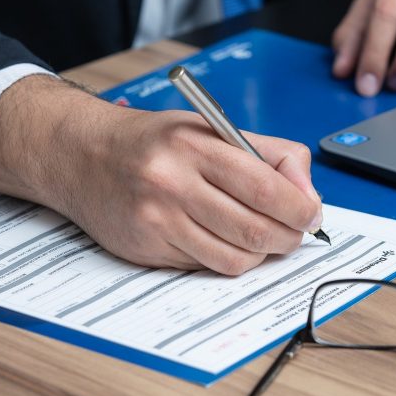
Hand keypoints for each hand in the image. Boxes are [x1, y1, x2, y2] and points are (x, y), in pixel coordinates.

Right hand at [0, 75, 322, 274]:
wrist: (83, 155)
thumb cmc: (157, 142)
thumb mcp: (212, 129)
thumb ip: (268, 155)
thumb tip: (307, 194)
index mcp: (195, 146)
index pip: (266, 188)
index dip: (300, 209)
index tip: (312, 214)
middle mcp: (173, 184)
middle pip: (254, 230)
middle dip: (287, 237)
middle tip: (294, 232)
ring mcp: (157, 221)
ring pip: (234, 258)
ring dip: (260, 254)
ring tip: (261, 238)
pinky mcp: (146, 249)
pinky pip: (205, 267)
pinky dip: (226, 259)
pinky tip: (223, 240)